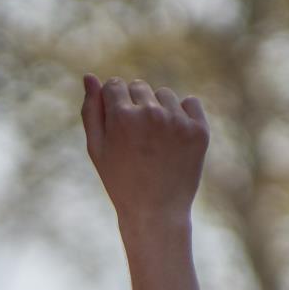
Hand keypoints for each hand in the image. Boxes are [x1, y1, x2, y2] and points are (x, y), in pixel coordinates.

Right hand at [81, 75, 208, 228]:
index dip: (114, 104)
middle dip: (135, 105)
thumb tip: (89, 77)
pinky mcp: (199, 130)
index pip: (115, 85)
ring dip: (159, 110)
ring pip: (164, 94)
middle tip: (136, 139)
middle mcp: (151, 114)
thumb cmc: (120, 181)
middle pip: (139, 86)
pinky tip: (175, 139)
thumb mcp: (97, 149)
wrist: (156, 212)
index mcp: (122, 116)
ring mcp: (177, 121)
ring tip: (155, 142)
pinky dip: (183, 115)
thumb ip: (91, 111)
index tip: (118, 126)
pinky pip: (190, 103)